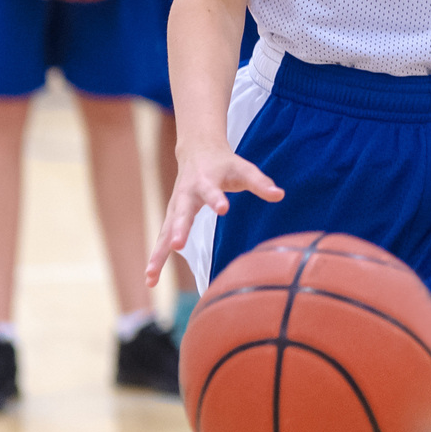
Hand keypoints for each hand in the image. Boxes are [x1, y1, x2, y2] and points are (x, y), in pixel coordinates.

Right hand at [146, 144, 283, 285]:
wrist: (197, 151)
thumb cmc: (224, 164)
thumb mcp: (243, 169)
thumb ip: (260, 182)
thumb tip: (280, 195)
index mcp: (205, 180)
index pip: (211, 190)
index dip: (217, 199)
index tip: (223, 208)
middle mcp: (185, 195)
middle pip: (181, 213)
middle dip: (179, 228)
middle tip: (177, 244)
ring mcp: (175, 207)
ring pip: (164, 231)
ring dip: (159, 253)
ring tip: (151, 276)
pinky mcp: (170, 217)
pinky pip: (161, 240)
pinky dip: (156, 258)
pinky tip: (150, 280)